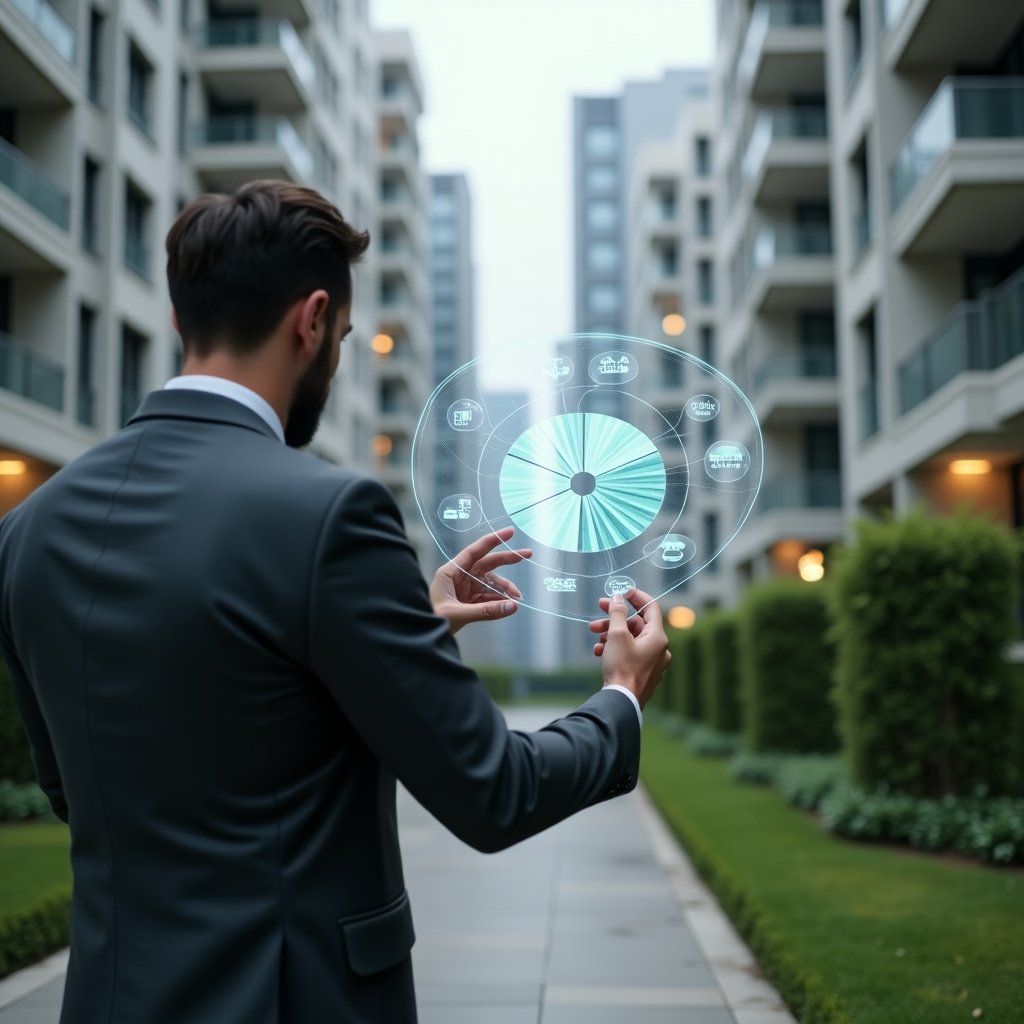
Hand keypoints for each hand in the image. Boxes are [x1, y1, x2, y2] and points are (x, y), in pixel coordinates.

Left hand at [430, 527, 532, 634]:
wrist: (421, 636)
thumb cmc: (430, 619)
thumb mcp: (458, 614)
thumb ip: (486, 611)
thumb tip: (513, 606)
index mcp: (450, 572)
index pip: (474, 551)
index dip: (492, 540)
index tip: (510, 532)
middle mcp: (459, 577)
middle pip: (487, 563)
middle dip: (507, 559)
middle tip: (527, 554)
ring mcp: (465, 589)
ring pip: (490, 582)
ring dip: (505, 588)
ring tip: (516, 598)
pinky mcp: (468, 601)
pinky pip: (488, 597)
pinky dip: (499, 600)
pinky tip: (507, 605)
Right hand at [588, 587, 670, 709]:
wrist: (622, 701)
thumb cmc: (622, 668)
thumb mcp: (617, 635)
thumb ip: (618, 613)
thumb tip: (617, 598)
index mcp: (658, 637)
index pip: (651, 607)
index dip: (636, 596)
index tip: (622, 591)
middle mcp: (659, 649)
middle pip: (637, 624)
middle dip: (615, 617)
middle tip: (599, 609)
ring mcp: (652, 662)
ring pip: (630, 639)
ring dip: (611, 633)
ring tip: (595, 635)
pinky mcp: (642, 672)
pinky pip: (629, 653)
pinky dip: (615, 648)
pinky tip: (599, 652)